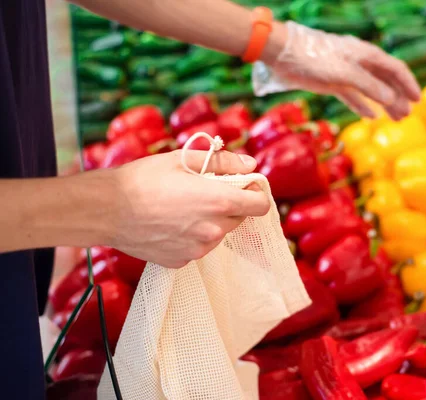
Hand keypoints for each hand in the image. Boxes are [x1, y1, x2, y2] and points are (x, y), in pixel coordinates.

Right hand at [106, 150, 269, 267]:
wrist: (105, 210)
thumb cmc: (142, 179)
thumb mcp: (183, 160)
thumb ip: (223, 162)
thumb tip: (250, 163)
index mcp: (219, 202)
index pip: (260, 205)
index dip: (255, 193)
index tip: (244, 186)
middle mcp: (214, 230)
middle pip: (239, 218)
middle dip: (229, 204)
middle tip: (204, 192)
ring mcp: (198, 249)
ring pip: (218, 233)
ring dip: (210, 221)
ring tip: (181, 208)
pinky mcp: (182, 261)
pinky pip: (198, 246)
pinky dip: (191, 236)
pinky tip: (169, 224)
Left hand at [253, 21, 420, 119]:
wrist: (283, 54)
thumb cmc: (314, 59)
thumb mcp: (345, 73)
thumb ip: (369, 86)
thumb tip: (391, 99)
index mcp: (366, 55)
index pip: (395, 69)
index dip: (408, 84)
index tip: (418, 100)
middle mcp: (359, 62)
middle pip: (385, 80)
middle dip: (397, 97)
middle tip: (406, 116)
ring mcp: (346, 72)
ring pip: (371, 89)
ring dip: (384, 103)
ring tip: (394, 119)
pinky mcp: (332, 82)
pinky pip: (353, 95)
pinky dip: (363, 105)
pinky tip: (371, 116)